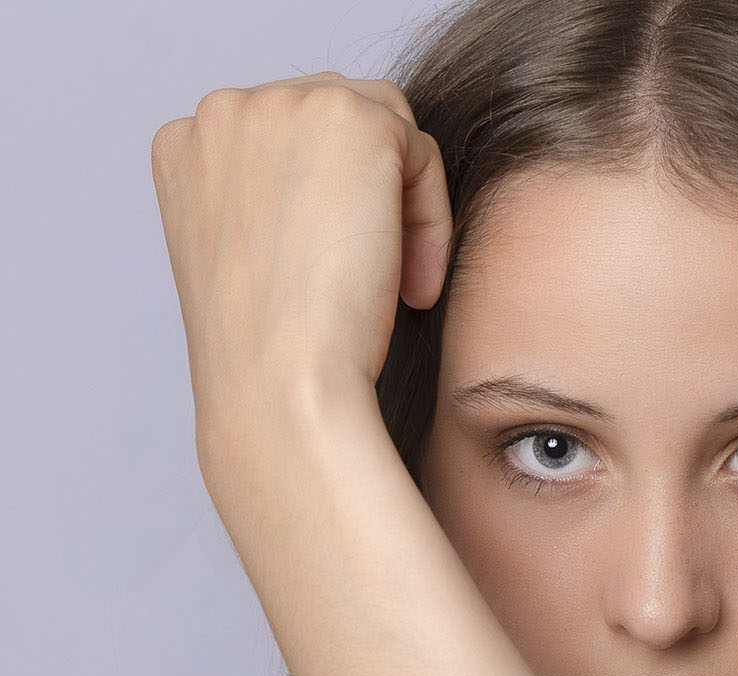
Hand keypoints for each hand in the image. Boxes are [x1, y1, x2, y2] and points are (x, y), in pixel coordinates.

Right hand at [149, 70, 452, 455]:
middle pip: (334, 119)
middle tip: (375, 282)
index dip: (326, 205)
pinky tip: (413, 285)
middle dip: (367, 197)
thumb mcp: (246, 262)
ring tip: (396, 283)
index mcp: (185, 147)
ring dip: (401, 207)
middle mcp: (222, 111)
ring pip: (383, 131)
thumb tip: (334, 196)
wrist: (281, 385)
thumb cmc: (267, 353)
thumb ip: (269, 206)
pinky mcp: (351, 120)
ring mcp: (283, 106)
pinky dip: (431, 221)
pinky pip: (421, 155)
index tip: (334, 274)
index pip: (283, 138)